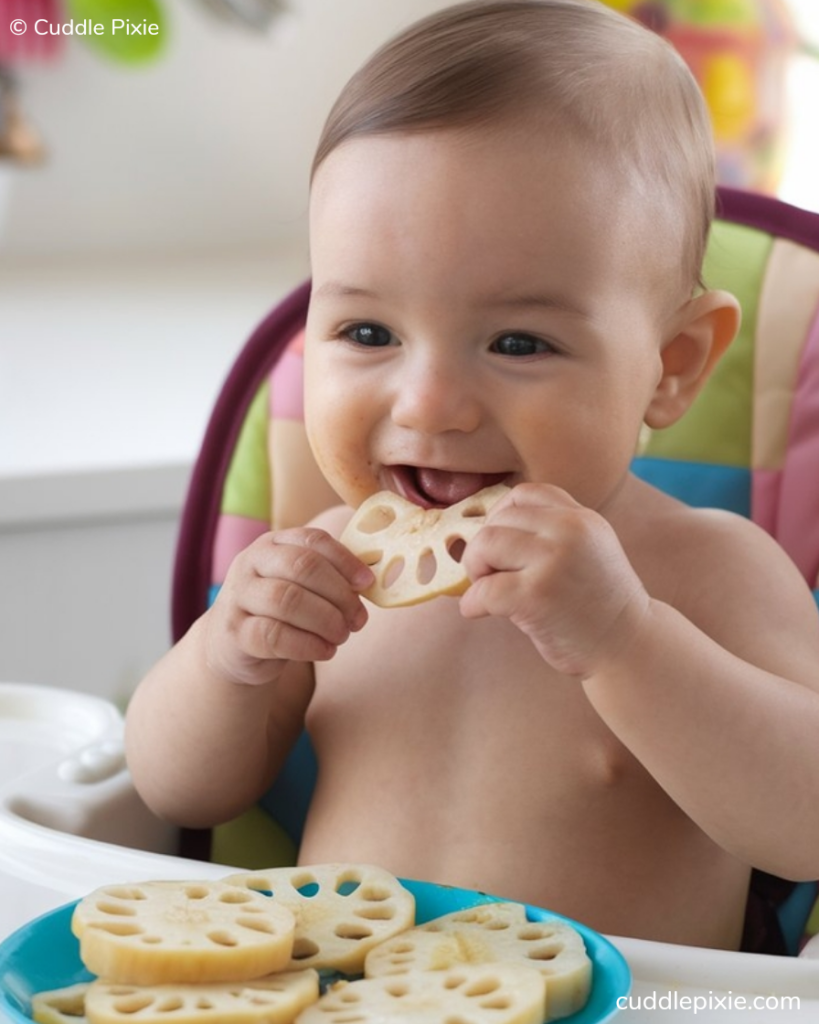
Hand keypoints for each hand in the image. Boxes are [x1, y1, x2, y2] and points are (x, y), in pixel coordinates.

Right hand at [203, 528, 373, 685]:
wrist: (233, 645)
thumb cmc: (281, 611)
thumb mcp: (302, 586)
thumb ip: (330, 577)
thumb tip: (369, 583)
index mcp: (273, 543)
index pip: (313, 539)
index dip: (345, 561)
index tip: (367, 583)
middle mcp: (251, 562)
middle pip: (302, 567)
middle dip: (339, 594)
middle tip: (359, 619)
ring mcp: (238, 595)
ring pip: (287, 600)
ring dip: (326, 620)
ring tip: (342, 636)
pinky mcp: (234, 631)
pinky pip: (274, 635)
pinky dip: (308, 645)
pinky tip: (326, 651)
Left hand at [459, 483, 649, 676]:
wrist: (630, 646)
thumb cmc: (599, 605)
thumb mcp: (586, 551)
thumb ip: (549, 535)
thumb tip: (483, 535)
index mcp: (581, 517)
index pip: (523, 494)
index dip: (500, 518)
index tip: (500, 546)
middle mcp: (570, 530)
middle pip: (497, 521)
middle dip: (483, 550)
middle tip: (491, 577)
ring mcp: (554, 560)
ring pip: (485, 544)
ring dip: (476, 570)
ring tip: (489, 592)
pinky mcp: (537, 594)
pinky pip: (484, 589)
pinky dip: (473, 603)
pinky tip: (480, 612)